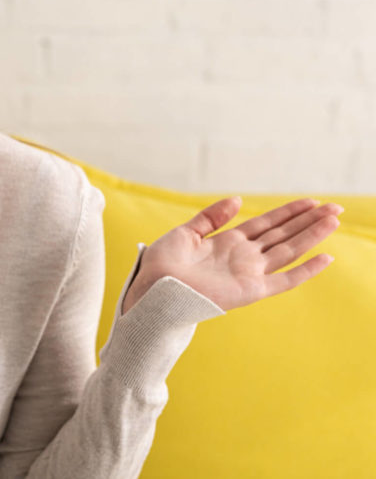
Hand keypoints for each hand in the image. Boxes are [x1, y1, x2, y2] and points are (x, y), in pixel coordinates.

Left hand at [121, 196, 341, 314]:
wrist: (154, 289)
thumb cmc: (163, 264)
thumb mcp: (185, 232)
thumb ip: (211, 217)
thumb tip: (238, 200)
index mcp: (228, 241)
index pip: (266, 223)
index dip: (288, 212)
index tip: (311, 201)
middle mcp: (243, 256)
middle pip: (283, 234)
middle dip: (308, 220)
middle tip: (335, 207)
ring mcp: (249, 273)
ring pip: (288, 250)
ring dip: (312, 235)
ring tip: (335, 220)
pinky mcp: (251, 290)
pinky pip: (284, 280)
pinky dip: (306, 270)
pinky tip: (326, 258)